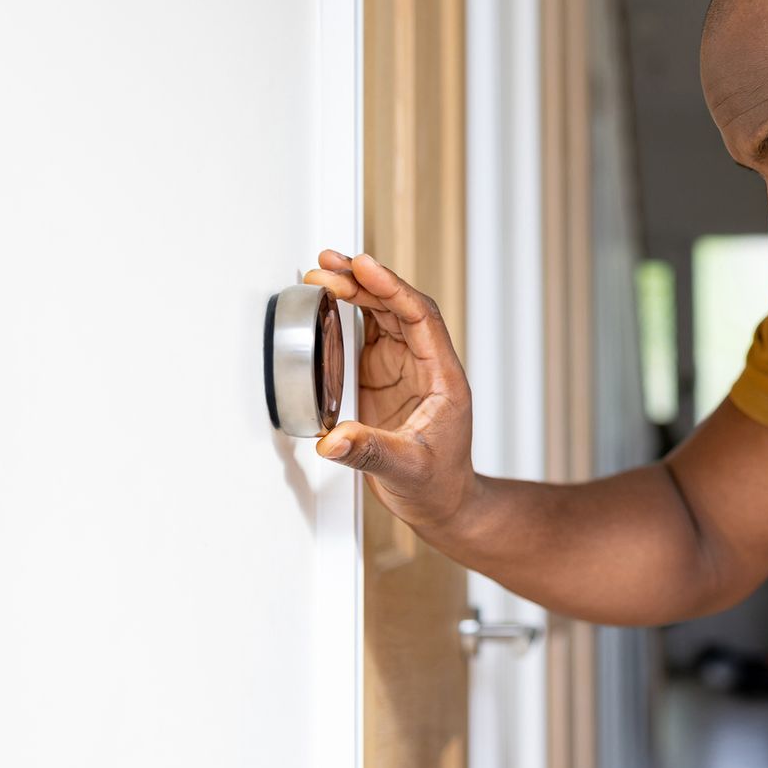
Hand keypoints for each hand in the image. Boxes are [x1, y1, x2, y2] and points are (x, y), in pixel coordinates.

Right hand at [301, 250, 475, 531]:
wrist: (442, 503)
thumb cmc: (438, 485)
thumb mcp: (406, 470)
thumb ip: (369, 451)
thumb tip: (333, 440)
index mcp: (442, 377)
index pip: (420, 317)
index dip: (392, 288)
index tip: (364, 268)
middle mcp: (425, 365)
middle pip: (398, 308)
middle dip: (365, 282)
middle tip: (330, 264)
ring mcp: (403, 369)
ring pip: (383, 316)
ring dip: (356, 291)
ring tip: (324, 271)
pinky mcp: (383, 378)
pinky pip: (368, 336)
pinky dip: (348, 315)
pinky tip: (328, 300)